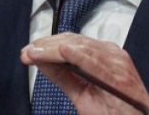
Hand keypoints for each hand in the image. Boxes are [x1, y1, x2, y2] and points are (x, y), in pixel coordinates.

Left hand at [21, 33, 148, 114]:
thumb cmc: (115, 111)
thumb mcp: (82, 92)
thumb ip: (62, 76)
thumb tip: (40, 62)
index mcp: (102, 55)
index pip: (71, 42)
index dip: (48, 45)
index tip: (29, 51)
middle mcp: (110, 54)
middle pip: (73, 41)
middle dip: (47, 46)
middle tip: (28, 52)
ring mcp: (116, 61)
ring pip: (80, 48)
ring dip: (54, 49)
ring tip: (36, 53)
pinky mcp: (120, 74)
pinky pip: (95, 61)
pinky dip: (78, 55)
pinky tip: (64, 52)